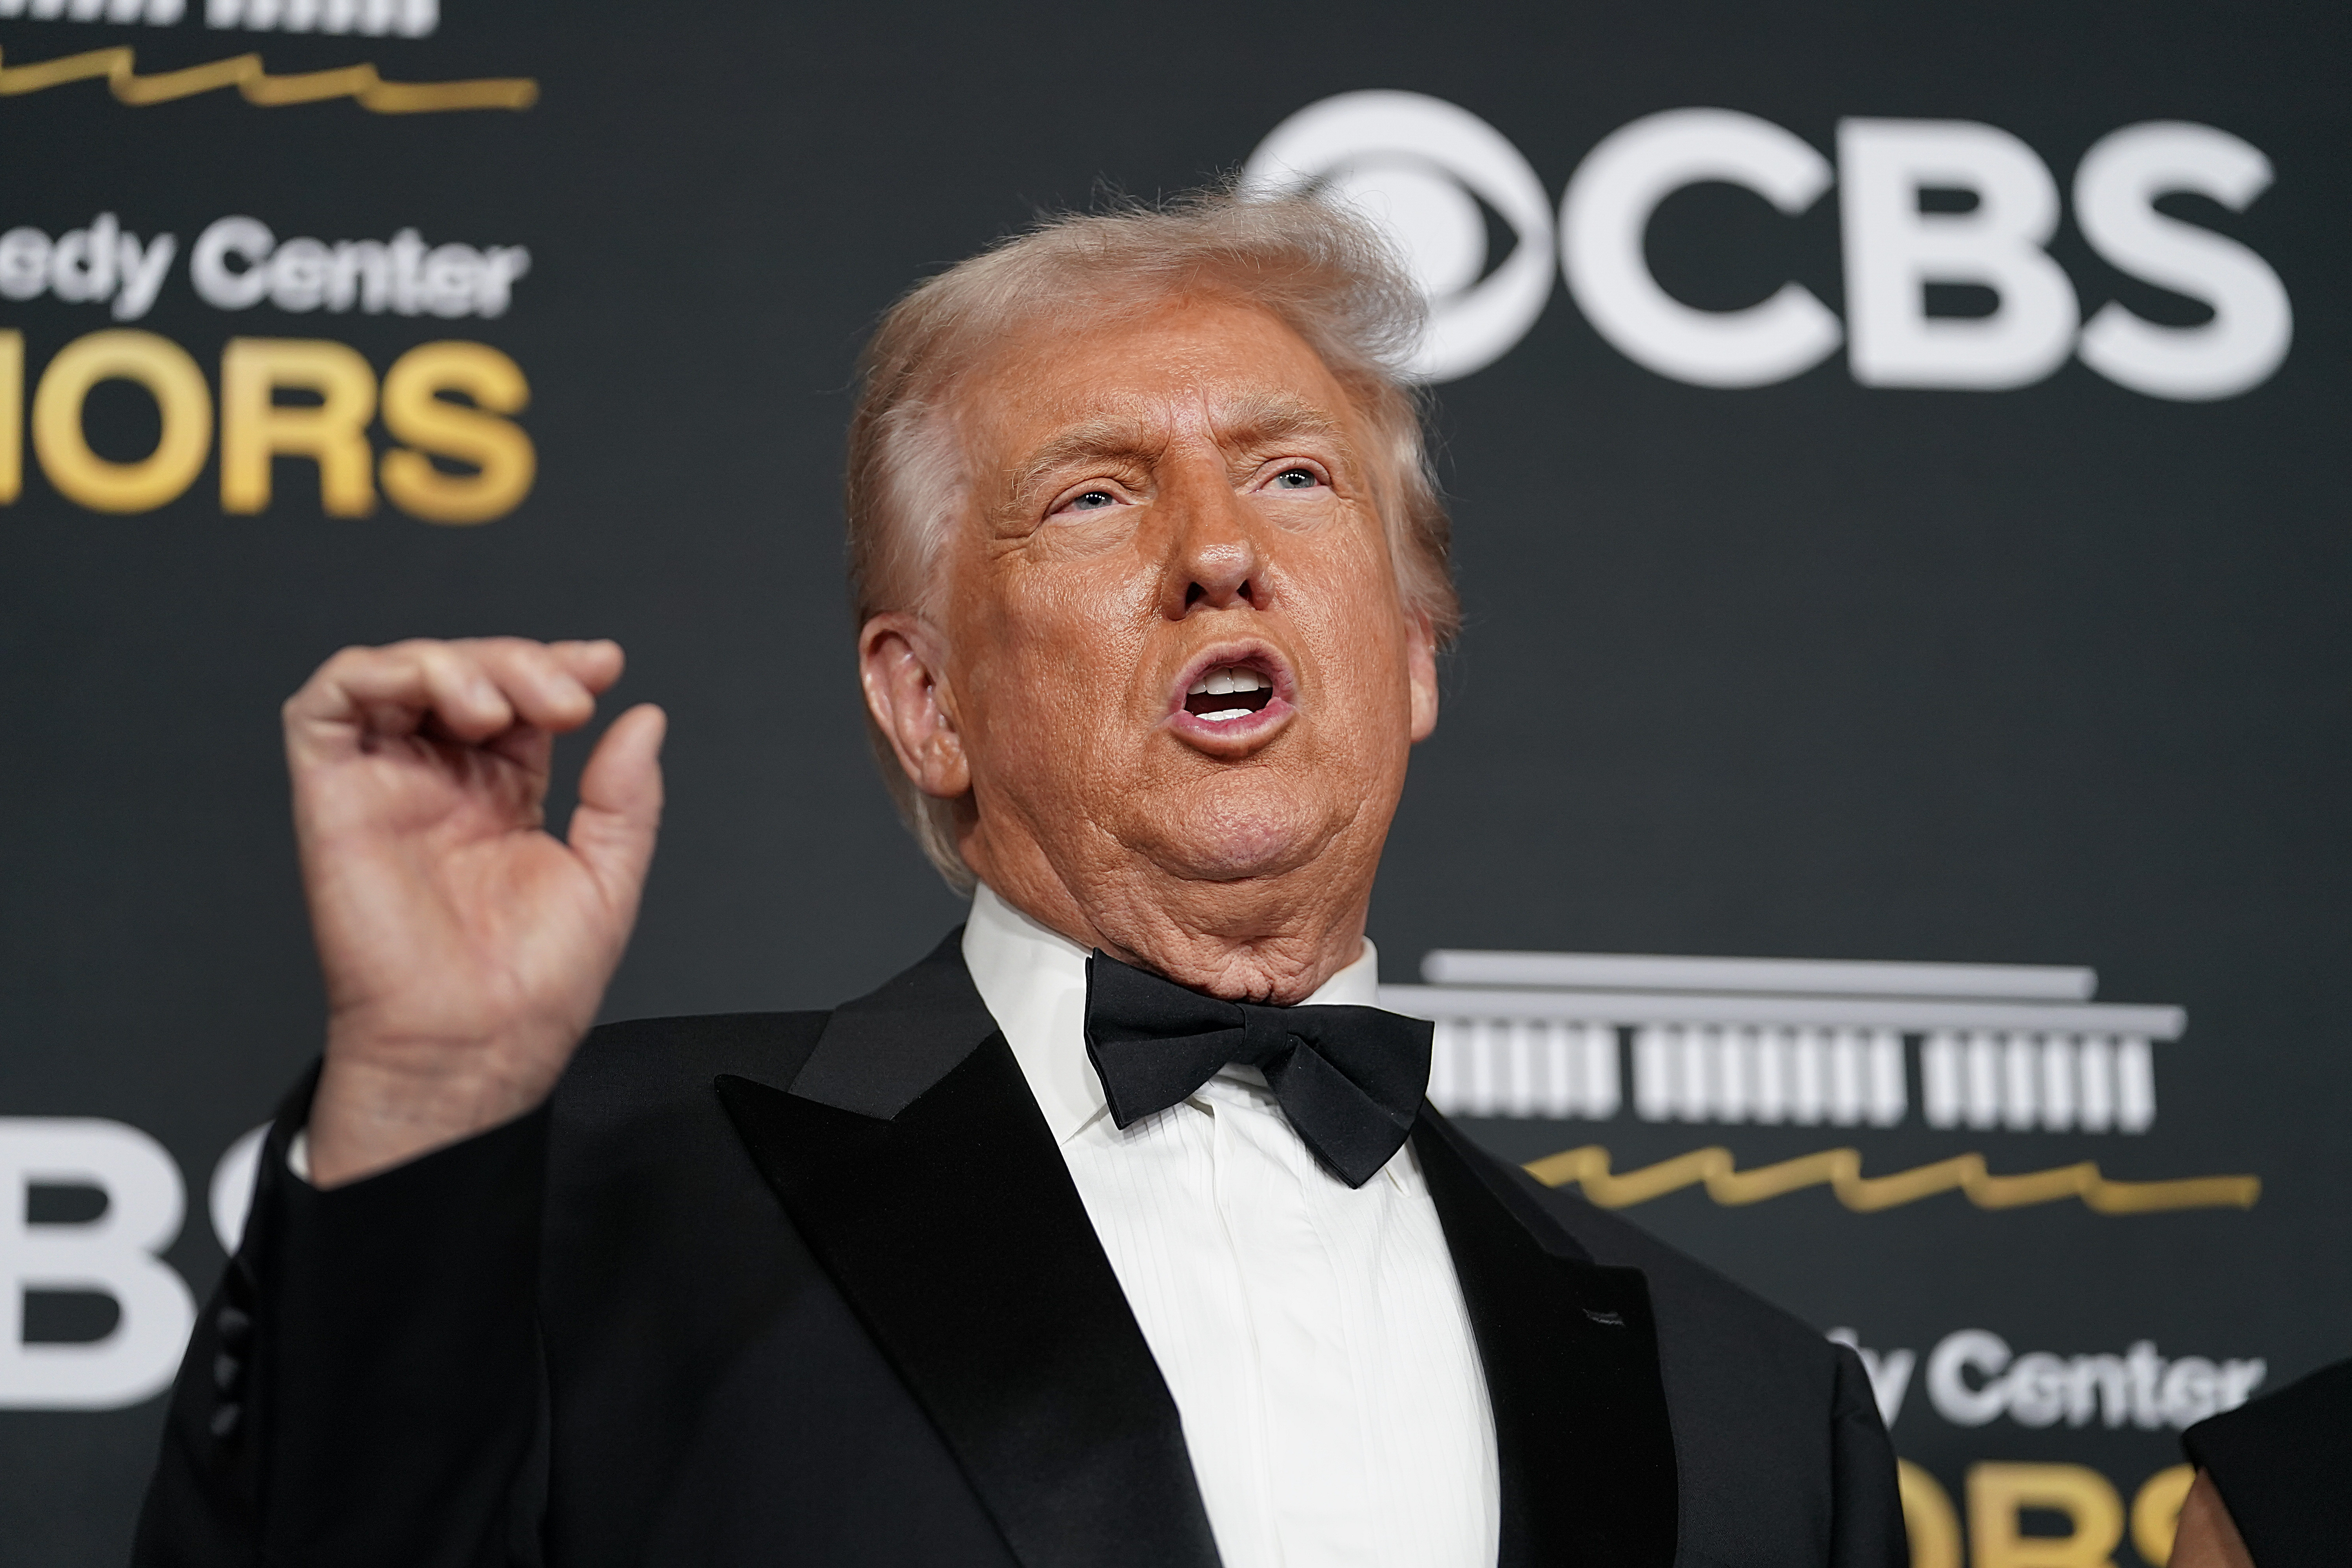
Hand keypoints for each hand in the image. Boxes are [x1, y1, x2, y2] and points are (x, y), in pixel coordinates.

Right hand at [285, 638, 664, 1186]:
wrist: (476, 1046)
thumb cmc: (531, 989)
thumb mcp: (607, 876)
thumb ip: (625, 796)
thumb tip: (645, 718)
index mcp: (500, 799)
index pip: (518, 700)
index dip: (554, 666)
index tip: (603, 665)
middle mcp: (439, 785)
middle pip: (464, 674)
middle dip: (519, 662)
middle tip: (567, 698)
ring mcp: (383, 786)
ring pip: (397, 673)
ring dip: (458, 662)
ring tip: (509, 706)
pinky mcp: (333, 795)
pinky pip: (327, 703)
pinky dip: (383, 672)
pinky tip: (451, 700)